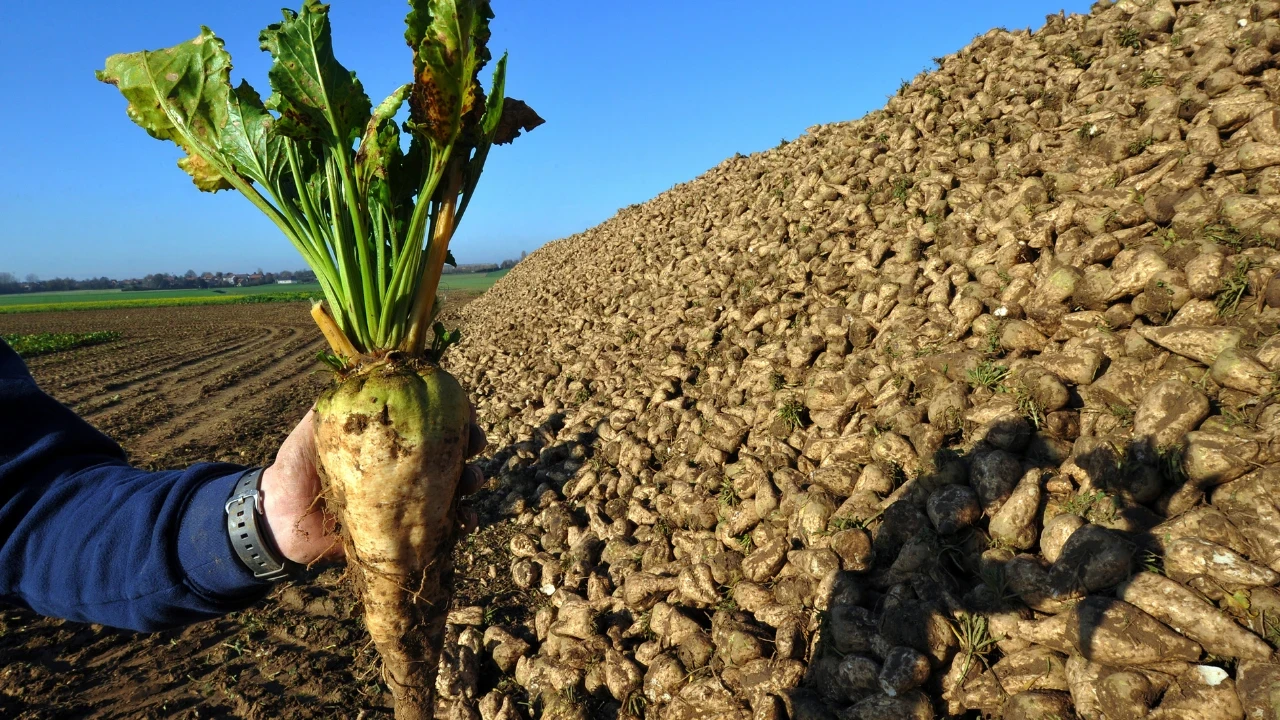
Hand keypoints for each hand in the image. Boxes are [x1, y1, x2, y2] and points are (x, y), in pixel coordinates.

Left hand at [260, 407, 488, 565]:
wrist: (276, 520)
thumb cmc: (294, 467)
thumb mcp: (313, 430)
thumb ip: (336, 405)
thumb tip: (365, 373)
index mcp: (386, 438)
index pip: (429, 418)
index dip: (454, 410)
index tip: (467, 409)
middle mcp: (401, 466)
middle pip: (450, 449)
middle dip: (470, 444)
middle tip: (476, 444)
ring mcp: (405, 499)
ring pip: (453, 486)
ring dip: (471, 481)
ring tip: (472, 482)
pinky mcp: (403, 532)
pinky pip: (441, 529)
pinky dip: (461, 525)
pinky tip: (467, 522)